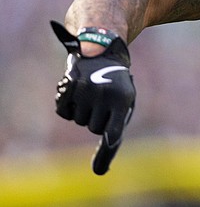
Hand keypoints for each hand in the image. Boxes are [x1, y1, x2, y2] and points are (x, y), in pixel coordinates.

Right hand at [51, 21, 135, 174]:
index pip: (114, 130)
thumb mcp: (125, 98)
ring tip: (92, 93)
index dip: (108, 145)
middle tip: (103, 102)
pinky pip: (63, 111)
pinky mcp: (70, 84)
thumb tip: (110, 145)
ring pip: (78, 120)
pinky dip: (67, 106)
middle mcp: (104, 95)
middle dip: (97, 120)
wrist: (103, 50)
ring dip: (83, 111)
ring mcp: (86, 89)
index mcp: (122, 100)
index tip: (102, 161)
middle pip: (94, 128)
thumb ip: (117, 122)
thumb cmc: (117, 82)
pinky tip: (76, 93)